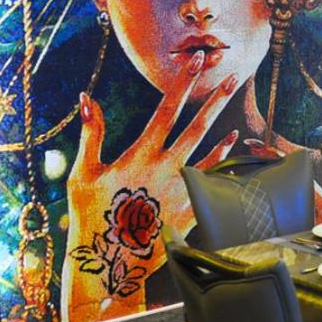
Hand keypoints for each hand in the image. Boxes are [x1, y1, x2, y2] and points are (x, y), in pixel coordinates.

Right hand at [62, 52, 239, 321]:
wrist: (107, 261)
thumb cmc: (90, 214)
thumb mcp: (83, 172)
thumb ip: (91, 133)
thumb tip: (86, 98)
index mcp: (141, 155)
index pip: (167, 109)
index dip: (181, 82)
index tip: (194, 60)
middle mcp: (166, 168)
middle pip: (197, 126)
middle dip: (215, 99)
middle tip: (232, 76)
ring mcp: (181, 191)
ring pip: (210, 155)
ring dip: (224, 134)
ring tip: (237, 121)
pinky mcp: (190, 212)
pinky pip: (212, 186)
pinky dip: (222, 167)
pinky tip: (230, 151)